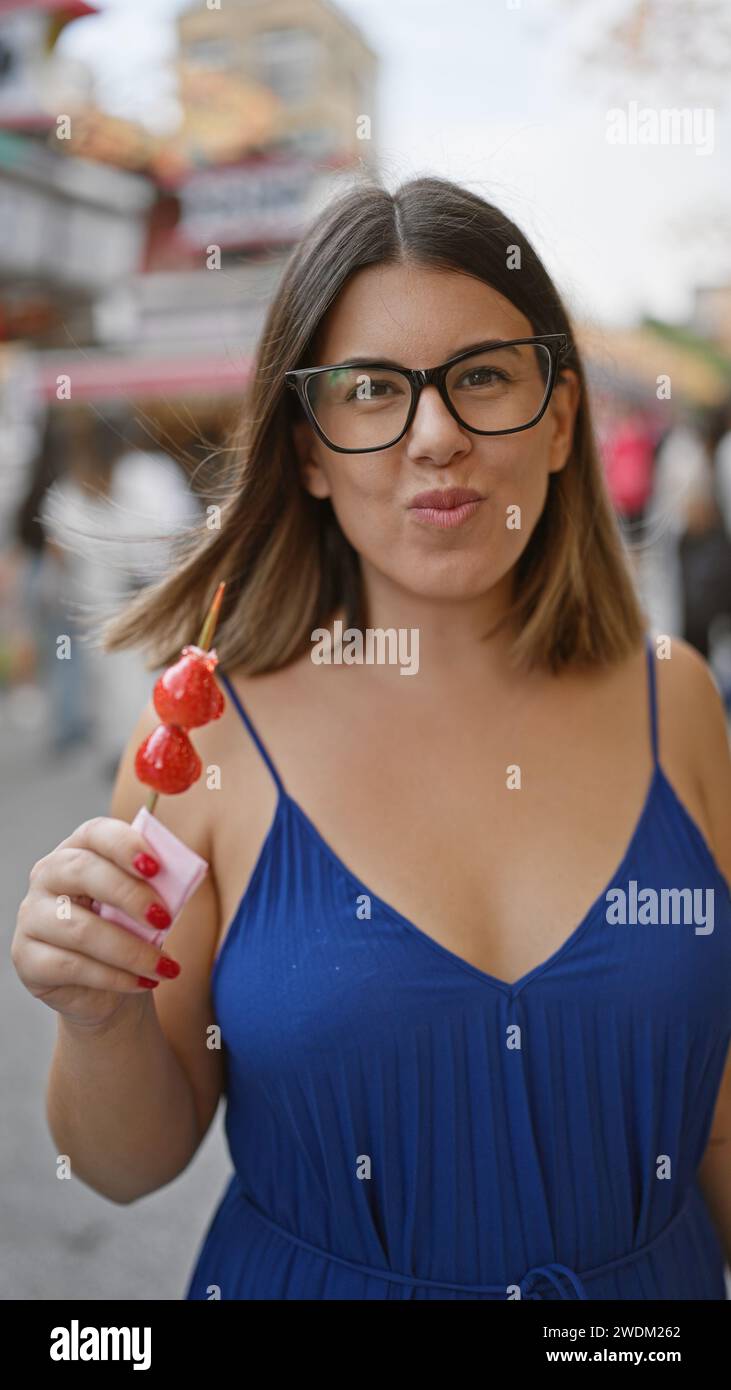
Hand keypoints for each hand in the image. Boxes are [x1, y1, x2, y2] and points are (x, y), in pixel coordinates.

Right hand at [11, 817, 181, 1029]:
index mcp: (79, 849)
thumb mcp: (145, 907)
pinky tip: (141, 983)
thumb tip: (179, 884)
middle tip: (164, 919)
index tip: (157, 867)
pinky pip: (71, 966)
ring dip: (130, 950)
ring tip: (164, 966)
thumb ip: (156, 890)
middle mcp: (47, 876)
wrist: (106, 986)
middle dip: (129, 895)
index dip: (125, 845)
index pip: (96, 833)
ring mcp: (31, 917)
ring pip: (80, 928)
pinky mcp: (27, 959)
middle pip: (82, 871)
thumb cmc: (129, 933)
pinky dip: (114, 977)